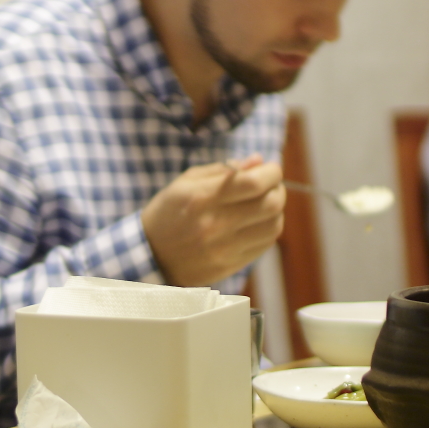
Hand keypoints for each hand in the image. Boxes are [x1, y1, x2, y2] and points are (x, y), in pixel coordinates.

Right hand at [141, 156, 284, 286]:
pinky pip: (265, 245)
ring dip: (276, 211)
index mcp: (202, 198)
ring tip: (264, 204)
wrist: (150, 255)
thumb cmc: (169, 212)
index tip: (270, 168)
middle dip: (277, 189)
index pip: (254, 182)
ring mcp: (224, 249)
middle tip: (270, 186)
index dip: (272, 171)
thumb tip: (259, 161)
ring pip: (273, 226)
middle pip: (271, 204)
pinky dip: (268, 230)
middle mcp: (215, 225)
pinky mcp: (230, 265)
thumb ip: (223, 170)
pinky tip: (257, 223)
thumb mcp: (186, 182)